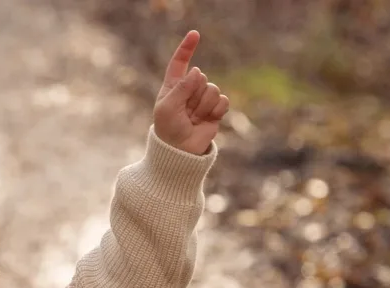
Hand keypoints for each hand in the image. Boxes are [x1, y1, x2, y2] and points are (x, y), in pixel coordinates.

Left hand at [154, 30, 229, 155]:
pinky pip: (222, 100)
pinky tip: (206, 120)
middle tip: (185, 113)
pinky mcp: (215, 109)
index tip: (195, 34)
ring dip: (203, 106)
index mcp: (173, 87)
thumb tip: (197, 71)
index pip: (179, 63)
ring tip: (194, 119)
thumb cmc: (168, 130)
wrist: (180, 152)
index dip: (186, 48)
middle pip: (200, 77)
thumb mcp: (167, 108)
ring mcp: (202, 99)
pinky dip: (215, 111)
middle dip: (194, 95)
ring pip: (212, 89)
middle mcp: (189, 90)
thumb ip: (181, 88)